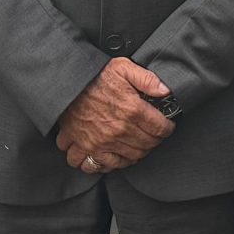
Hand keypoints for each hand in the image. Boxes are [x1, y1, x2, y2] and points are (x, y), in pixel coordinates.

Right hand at [55, 59, 174, 173]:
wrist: (66, 83)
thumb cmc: (94, 75)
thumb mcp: (123, 67)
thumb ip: (147, 79)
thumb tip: (166, 91)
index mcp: (132, 110)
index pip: (160, 128)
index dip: (167, 128)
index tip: (167, 126)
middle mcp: (118, 130)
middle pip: (147, 146)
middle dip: (153, 141)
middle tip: (152, 136)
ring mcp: (101, 141)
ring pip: (128, 159)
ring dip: (135, 154)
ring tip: (135, 145)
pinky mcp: (85, 147)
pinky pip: (98, 166)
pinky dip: (105, 165)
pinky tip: (111, 156)